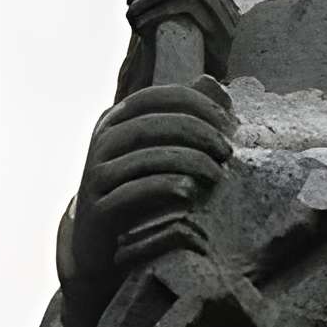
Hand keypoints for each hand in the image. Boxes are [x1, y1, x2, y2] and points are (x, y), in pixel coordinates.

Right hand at [69, 78, 235, 281]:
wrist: (99, 242)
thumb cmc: (138, 189)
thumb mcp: (158, 149)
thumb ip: (184, 116)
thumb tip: (213, 83)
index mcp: (118, 119)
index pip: (156, 96)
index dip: (195, 103)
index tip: (229, 123)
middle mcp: (103, 141)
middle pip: (152, 124)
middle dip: (197, 132)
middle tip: (228, 151)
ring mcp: (97, 173)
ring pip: (144, 156)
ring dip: (187, 161)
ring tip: (218, 174)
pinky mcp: (98, 207)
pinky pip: (132, 191)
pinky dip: (164, 188)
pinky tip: (190, 193)